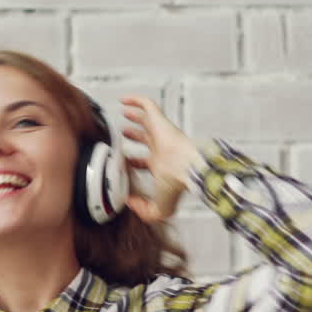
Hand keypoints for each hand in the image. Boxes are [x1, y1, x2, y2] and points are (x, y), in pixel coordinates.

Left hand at [119, 95, 207, 223]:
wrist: (188, 168)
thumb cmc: (177, 184)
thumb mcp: (160, 208)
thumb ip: (145, 211)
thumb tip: (130, 202)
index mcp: (161, 166)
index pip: (146, 161)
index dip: (133, 161)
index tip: (123, 161)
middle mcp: (162, 148)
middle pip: (146, 138)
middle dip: (135, 134)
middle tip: (124, 130)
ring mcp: (162, 133)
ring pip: (147, 120)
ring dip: (135, 115)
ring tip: (124, 112)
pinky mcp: (160, 121)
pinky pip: (147, 105)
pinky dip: (135, 100)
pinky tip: (124, 100)